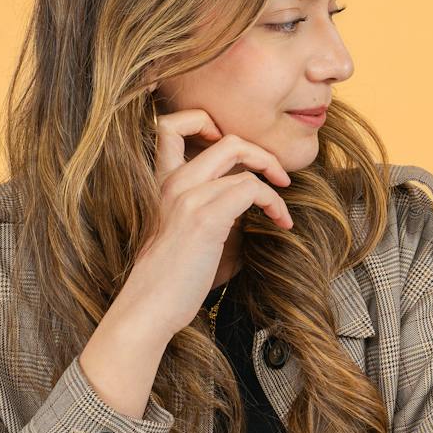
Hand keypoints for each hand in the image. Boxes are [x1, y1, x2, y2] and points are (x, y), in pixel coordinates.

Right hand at [108, 109, 295, 340]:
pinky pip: (251, 188)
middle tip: (279, 177)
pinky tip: (281, 222)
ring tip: (283, 208)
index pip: (171, 126)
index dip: (207, 125)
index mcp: (162, 184)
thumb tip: (255, 206)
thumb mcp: (195, 235)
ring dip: (273, 178)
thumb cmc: (174, 281)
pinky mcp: (204, 217)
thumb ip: (219, 212)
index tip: (240, 156)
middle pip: (225, 138)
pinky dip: (274, 202)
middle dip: (262, 152)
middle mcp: (172, 183)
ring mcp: (187, 196)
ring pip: (241, 156)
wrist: (149, 308)